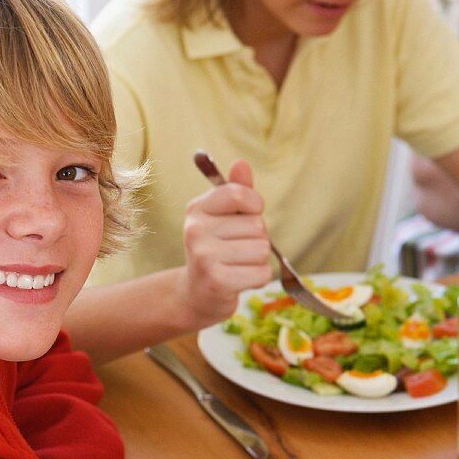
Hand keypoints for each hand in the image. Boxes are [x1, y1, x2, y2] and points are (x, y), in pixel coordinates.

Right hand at [175, 159, 272, 329]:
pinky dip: (257, 278)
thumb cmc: (216, 251)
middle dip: (257, 239)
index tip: (248, 216)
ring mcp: (205, 256)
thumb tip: (241, 163)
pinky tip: (240, 280)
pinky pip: (261, 273)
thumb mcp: (223, 218)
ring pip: (262, 249)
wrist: (196, 295)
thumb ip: (236, 191)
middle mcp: (196, 230)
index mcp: (197, 209)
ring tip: (237, 265)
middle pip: (257, 225)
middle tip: (236, 251)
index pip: (239, 194)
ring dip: (258, 260)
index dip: (254, 205)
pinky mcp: (217, 281)